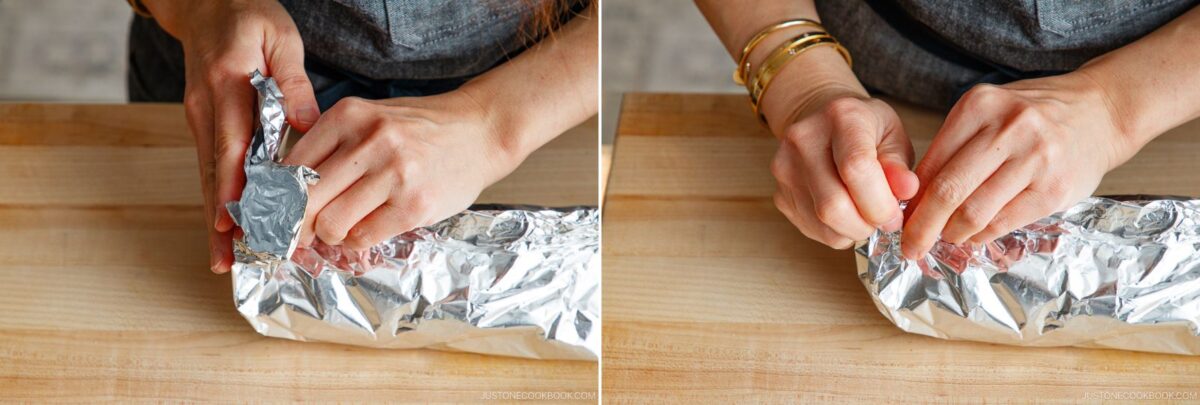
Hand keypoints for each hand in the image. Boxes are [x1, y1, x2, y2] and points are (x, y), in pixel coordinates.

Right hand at [143, 0, 319, 272]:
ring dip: (215, 218)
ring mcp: (200, 118)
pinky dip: (217, 198)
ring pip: (207, 175)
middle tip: (227, 260)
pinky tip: (226, 228)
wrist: (207, 5)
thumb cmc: (249, 18)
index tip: (238, 219)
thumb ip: (291, 80)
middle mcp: (206, 108)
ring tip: (224, 259)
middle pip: (213, 171)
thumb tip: (303, 123)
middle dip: (220, 219)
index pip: (232, 144)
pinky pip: (211, 166)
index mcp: (227, 86)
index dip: (233, 185)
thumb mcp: (279, 37)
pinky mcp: (203, 124)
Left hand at [282, 92, 519, 250]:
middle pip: (304, 198)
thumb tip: (285, 192)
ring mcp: (394, 174)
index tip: (274, 214)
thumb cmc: (421, 129)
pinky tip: (368, 228)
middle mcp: (370, 142)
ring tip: (342, 227)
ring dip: (329, 234)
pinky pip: (363, 237)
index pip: (291, 166)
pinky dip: (357, 241)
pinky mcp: (414, 205)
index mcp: (349, 115)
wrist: (480, 131)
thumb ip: (331, 146)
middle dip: (295, 223)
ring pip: (330, 223)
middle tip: (295, 234)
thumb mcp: (371, 119)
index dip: (276, 198)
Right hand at [771, 96, 919, 248]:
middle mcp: (804, 139)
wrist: (822, 121)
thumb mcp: (893, 137)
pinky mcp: (779, 194)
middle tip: (882, 222)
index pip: (855, 168)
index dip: (879, 203)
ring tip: (864, 215)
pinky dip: (836, 232)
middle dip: (866, 225)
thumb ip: (899, 165)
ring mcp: (785, 168)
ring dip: (852, 231)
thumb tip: (906, 190)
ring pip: (822, 223)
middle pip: (833, 205)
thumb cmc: (866, 130)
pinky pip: (812, 229)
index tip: (894, 216)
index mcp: (841, 116)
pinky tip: (846, 214)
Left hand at [901, 74, 1132, 258]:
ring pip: (975, 211)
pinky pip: (1005, 222)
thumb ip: (953, 147)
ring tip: (946, 238)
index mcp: (979, 106)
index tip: (899, 219)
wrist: (1102, 110)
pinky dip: (983, 235)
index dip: (911, 199)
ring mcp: (1035, 158)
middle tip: (910, 245)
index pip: (931, 164)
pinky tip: (975, 235)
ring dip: (953, 233)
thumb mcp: (989, 112)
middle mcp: (1007, 129)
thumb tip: (914, 197)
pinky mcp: (1056, 188)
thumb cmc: (1034, 115)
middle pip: (948, 191)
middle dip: (922, 226)